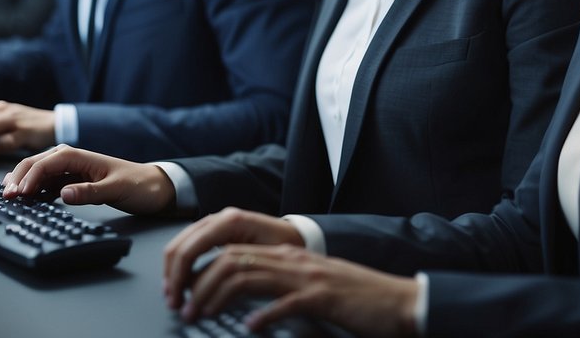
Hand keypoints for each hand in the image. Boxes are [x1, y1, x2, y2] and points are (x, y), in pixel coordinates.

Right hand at [1, 144, 175, 214]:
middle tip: (6, 196)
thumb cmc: (138, 184)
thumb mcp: (116, 189)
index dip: (29, 177)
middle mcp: (71, 158)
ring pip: (38, 172)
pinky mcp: (71, 181)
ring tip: (9, 195)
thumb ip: (89, 192)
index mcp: (79, 155)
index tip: (19, 194)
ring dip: (22, 181)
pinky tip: (24, 196)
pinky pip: (46, 183)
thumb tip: (64, 194)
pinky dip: (33, 188)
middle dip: (18, 177)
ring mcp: (70, 169)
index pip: (46, 162)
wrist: (154, 186)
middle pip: (36, 163)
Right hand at [164, 208, 303, 311]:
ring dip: (173, 270)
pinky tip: (182, 281)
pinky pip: (189, 244)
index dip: (180, 275)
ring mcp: (215, 221)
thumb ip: (241, 266)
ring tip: (173, 294)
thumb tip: (216, 287)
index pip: (192, 247)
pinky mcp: (215, 230)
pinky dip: (181, 264)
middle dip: (172, 275)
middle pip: (181, 244)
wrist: (295, 233)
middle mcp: (219, 217)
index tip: (178, 298)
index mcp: (231, 221)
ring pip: (181, 243)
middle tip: (172, 301)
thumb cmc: (286, 246)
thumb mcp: (266, 257)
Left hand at [180, 245, 417, 335]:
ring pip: (249, 276)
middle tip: (183, 307)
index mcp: (285, 255)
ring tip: (201, 315)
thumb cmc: (352, 298)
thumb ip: (277, 286)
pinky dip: (264, 315)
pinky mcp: (322, 297)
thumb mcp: (308, 286)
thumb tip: (242, 303)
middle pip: (230, 260)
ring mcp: (306, 276)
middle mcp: (291, 260)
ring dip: (218, 297)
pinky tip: (250, 328)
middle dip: (199, 283)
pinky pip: (286, 303)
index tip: (183, 291)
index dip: (201, 269)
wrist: (396, 301)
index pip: (231, 251)